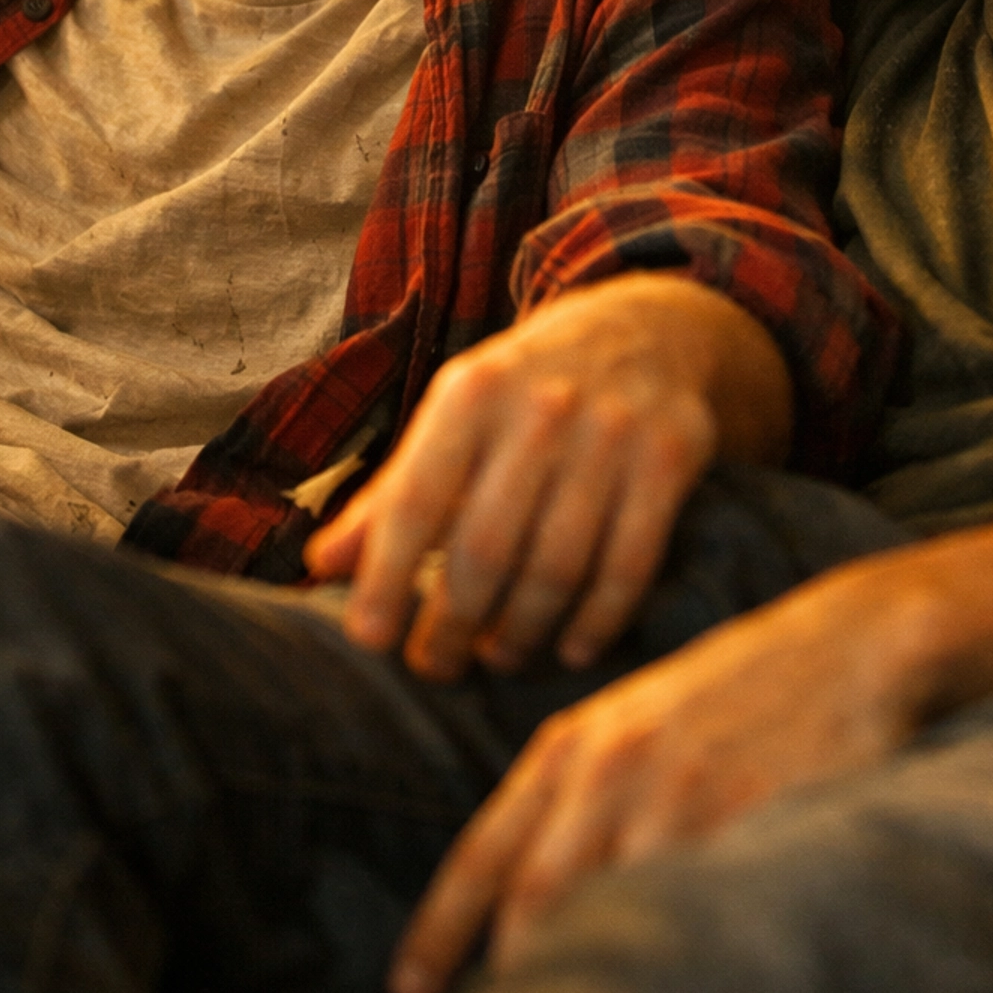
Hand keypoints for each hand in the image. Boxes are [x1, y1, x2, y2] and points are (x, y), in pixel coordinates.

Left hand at [304, 275, 791, 679]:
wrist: (647, 328)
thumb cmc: (528, 389)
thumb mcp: (456, 417)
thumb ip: (393, 492)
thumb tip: (321, 566)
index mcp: (472, 391)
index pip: (416, 500)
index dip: (386, 576)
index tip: (369, 639)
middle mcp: (542, 406)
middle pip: (486, 547)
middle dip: (454, 624)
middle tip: (437, 664)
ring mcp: (613, 430)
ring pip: (557, 566)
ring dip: (521, 632)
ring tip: (499, 655)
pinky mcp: (671, 455)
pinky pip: (629, 564)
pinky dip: (597, 621)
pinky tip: (571, 646)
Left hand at [386, 547, 940, 992]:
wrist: (844, 647)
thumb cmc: (731, 692)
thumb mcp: (633, 724)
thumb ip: (573, 797)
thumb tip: (515, 902)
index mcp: (576, 743)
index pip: (487, 852)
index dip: (438, 930)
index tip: (405, 992)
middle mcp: (615, 769)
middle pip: (535, 899)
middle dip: (506, 975)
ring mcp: (682, 794)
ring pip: (611, 909)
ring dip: (592, 970)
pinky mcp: (747, 816)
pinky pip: (693, 905)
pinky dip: (672, 953)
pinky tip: (670, 984)